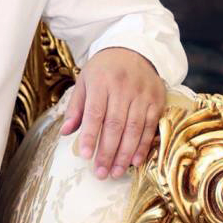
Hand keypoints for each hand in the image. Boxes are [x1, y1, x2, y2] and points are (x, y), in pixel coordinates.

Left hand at [60, 47, 165, 179]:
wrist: (132, 50)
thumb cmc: (103, 70)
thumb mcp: (85, 81)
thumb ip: (76, 107)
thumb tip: (66, 132)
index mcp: (101, 81)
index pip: (95, 112)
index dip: (90, 135)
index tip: (85, 156)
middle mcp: (122, 87)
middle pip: (115, 124)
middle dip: (107, 151)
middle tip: (100, 173)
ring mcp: (142, 94)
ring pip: (134, 129)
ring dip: (125, 154)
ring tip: (115, 172)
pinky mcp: (157, 100)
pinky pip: (150, 127)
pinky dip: (143, 146)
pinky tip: (134, 161)